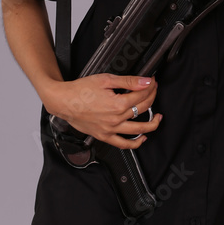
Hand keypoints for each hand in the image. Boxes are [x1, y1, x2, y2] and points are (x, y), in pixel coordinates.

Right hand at [43, 73, 161, 148]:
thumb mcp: (106, 80)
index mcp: (117, 104)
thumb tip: (145, 81)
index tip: (152, 81)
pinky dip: (135, 143)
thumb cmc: (82, 90)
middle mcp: (116, 119)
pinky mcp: (104, 136)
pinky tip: (142, 138)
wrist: (64, 101)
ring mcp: (110, 130)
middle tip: (154, 90)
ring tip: (159, 118)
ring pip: (137, 130)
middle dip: (152, 98)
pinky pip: (123, 144)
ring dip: (152, 124)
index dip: (150, 86)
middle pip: (142, 109)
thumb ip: (128, 81)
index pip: (141, 95)